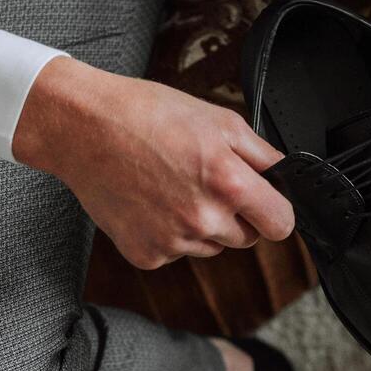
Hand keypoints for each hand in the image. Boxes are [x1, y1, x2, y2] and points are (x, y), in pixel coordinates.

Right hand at [13, 57, 294, 268]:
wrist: (83, 128)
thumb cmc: (146, 116)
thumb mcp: (219, 120)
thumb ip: (263, 155)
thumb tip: (287, 177)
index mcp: (228, 184)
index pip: (281, 225)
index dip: (276, 211)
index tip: (266, 204)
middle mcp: (203, 219)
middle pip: (247, 238)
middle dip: (236, 214)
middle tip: (203, 180)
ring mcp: (173, 242)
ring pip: (211, 246)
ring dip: (201, 224)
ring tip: (171, 185)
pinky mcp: (146, 255)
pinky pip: (176, 253)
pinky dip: (168, 233)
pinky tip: (151, 201)